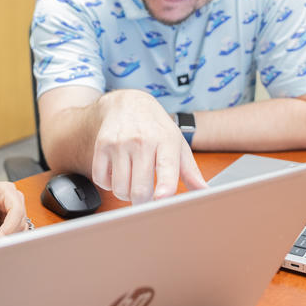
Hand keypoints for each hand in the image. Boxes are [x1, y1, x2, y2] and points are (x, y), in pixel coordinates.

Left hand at [0, 174, 28, 234]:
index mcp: (7, 190)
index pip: (17, 210)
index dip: (10, 226)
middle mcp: (15, 200)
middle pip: (21, 221)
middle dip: (8, 234)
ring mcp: (16, 210)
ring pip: (20, 229)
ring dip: (8, 237)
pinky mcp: (13, 220)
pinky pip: (15, 232)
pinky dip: (6, 238)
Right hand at [90, 90, 206, 203]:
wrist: (128, 103)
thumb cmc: (156, 128)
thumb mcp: (177, 143)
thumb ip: (190, 171)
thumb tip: (204, 192)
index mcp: (166, 140)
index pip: (166, 168)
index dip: (164, 188)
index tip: (161, 200)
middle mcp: (142, 141)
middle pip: (139, 189)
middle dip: (144, 202)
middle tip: (147, 198)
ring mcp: (119, 143)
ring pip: (120, 188)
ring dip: (126, 194)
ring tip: (132, 184)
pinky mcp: (101, 145)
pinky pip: (101, 179)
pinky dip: (109, 184)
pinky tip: (117, 174)